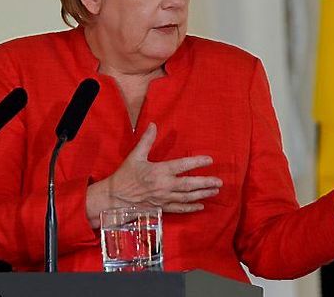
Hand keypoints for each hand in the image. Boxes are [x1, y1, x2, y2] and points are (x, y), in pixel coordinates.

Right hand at [86, 123, 221, 225]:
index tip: (209, 160)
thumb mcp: (135, 156)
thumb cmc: (125, 176)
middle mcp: (164, 185)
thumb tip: (153, 124)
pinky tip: (201, 206)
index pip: (183, 165)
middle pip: (189, 185)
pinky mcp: (161, 208)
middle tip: (219, 182)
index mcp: (159, 171)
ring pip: (187, 197)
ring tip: (215, 191)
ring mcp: (164, 198)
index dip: (197, 162)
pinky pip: (179, 209)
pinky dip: (191, 208)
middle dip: (206, 183)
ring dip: (202, 194)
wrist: (114, 198)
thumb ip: (146, 140)